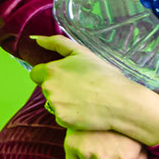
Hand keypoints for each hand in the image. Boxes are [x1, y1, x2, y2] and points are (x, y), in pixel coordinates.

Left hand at [29, 36, 158, 145]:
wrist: (121, 102)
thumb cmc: (104, 75)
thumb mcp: (82, 53)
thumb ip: (57, 43)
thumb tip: (36, 39)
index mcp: (51, 70)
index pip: (36, 73)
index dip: (50, 75)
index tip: (67, 77)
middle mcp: (49, 87)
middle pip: (46, 88)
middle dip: (58, 88)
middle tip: (81, 88)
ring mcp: (54, 104)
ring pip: (54, 103)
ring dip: (64, 102)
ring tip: (85, 99)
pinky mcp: (62, 119)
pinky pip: (62, 116)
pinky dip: (71, 115)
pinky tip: (86, 111)